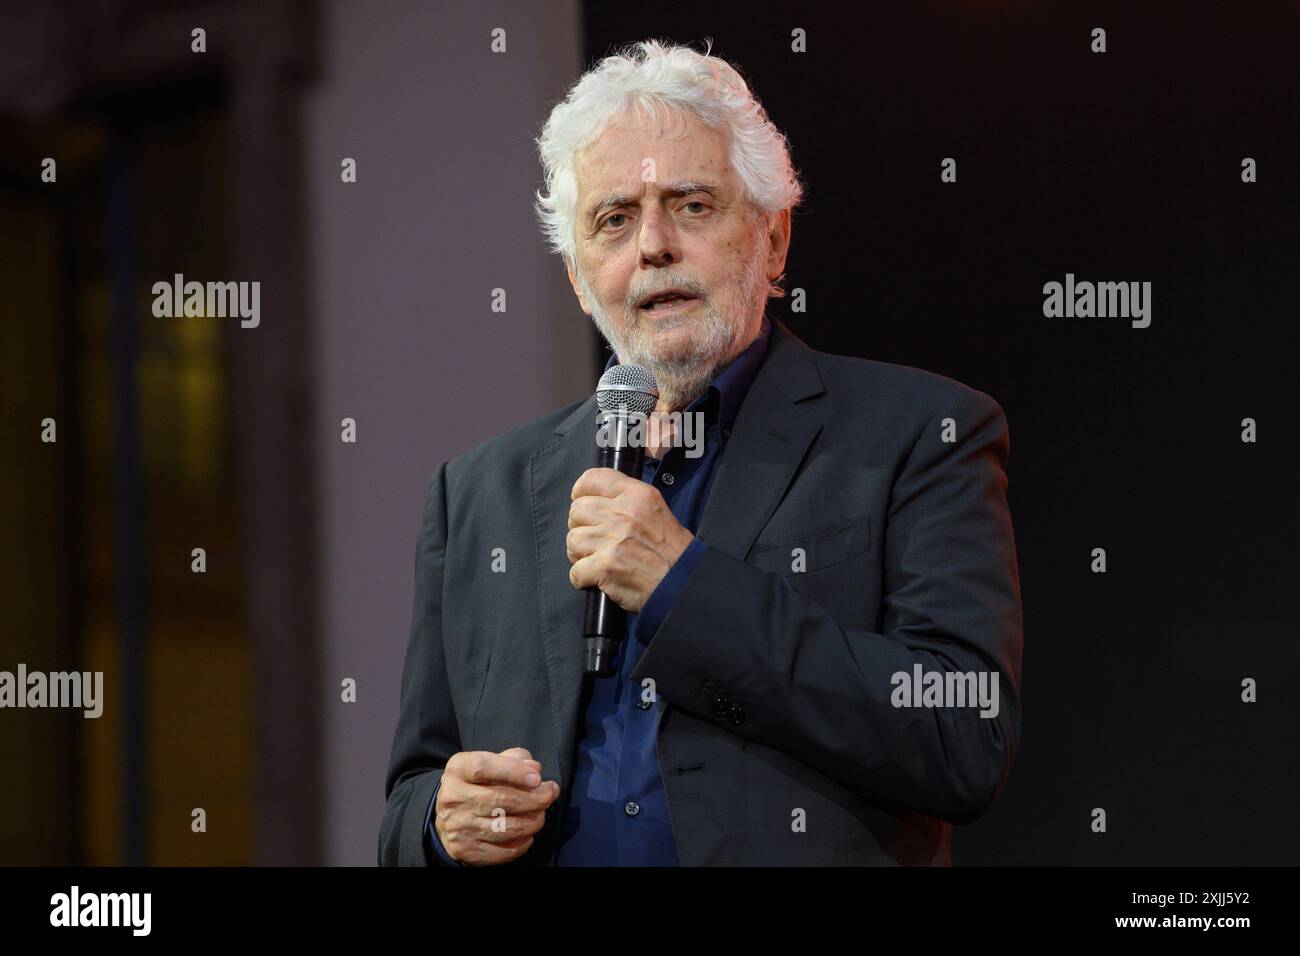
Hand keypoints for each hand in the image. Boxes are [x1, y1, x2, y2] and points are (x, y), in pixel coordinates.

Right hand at [434, 747, 560, 864]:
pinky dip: (522, 843)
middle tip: (550, 794)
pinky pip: (503, 851)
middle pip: (501, 799)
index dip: (514, 772)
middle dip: (534, 798)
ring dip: (533, 821)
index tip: (537, 778)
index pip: (484, 767)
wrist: (449, 817)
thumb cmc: (479, 784)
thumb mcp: (492, 762)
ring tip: (540, 814)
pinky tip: (528, 834)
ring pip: (506, 827)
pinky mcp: (465, 849)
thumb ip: (515, 759)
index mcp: (458, 769)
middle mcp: (453, 797)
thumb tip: (535, 769)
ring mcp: (458, 826)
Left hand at [567, 466, 694, 612]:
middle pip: (577, 510)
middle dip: (581, 526)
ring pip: (573, 540)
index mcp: (636, 495)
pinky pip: (575, 570)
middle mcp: (622, 514)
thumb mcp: (656, 509)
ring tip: (598, 559)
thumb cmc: (671, 550)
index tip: (581, 502)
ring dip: (580, 554)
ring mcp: (611, 540)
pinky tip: (597, 578)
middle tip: (595, 539)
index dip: (581, 492)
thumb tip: (597, 499)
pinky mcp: (604, 566)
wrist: (682, 582)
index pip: (592, 479)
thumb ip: (627, 499)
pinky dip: (582, 577)